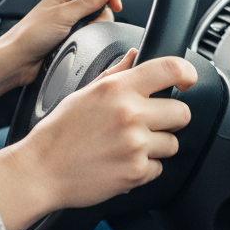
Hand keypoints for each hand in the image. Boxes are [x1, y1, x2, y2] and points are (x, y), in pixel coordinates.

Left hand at [0, 0, 121, 105]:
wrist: (17, 62)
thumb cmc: (30, 35)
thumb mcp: (63, 15)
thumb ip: (87, 1)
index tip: (116, 5)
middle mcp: (66, 9)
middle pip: (98, 8)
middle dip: (100, 17)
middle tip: (90, 25)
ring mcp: (69, 26)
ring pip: (95, 26)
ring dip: (93, 32)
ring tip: (80, 38)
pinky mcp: (69, 42)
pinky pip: (88, 41)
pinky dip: (88, 44)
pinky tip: (80, 47)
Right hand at [0, 49, 196, 229]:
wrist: (41, 170)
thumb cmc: (58, 132)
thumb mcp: (83, 93)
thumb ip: (115, 74)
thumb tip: (135, 57)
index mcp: (116, 89)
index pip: (170, 69)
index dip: (187, 73)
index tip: (188, 79)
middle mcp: (130, 114)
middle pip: (182, 112)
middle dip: (170, 118)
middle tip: (149, 122)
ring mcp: (136, 145)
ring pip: (172, 143)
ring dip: (156, 145)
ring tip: (127, 145)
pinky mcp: (137, 172)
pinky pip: (159, 168)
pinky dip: (144, 167)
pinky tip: (121, 161)